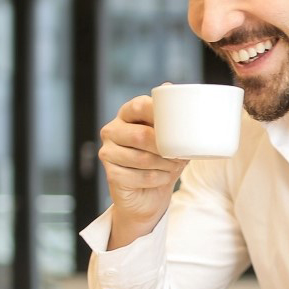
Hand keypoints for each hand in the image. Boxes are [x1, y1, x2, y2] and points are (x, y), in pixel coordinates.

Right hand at [98, 93, 187, 248]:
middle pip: (141, 135)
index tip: (178, 125)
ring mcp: (107, 152)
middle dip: (165, 148)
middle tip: (180, 155)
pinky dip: (158, 178)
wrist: (148, 196)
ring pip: (141, 158)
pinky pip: (140, 176)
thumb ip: (174, 120)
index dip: (159, 113)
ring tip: (175, 166)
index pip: (140, 106)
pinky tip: (163, 178)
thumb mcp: (172, 139)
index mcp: (126, 114)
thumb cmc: (161, 161)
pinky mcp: (111, 174)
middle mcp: (112, 130)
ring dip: (165, 165)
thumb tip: (178, 92)